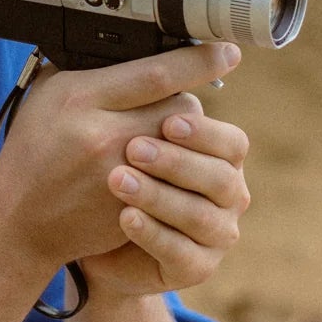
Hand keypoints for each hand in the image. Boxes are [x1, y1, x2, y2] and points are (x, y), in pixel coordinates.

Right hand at [0, 41, 243, 284]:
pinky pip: (175, 181)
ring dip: (184, 138)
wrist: (20, 218)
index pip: (156, 73)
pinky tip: (158, 170)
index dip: (198, 61)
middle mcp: (104, 135)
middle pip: (181, 108)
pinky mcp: (133, 207)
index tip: (227, 51)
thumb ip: (88, 70)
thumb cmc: (34, 150)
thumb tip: (131, 46)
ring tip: (164, 137)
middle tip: (173, 105)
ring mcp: (121, 175)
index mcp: (81, 98)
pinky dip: (174, 172)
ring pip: (185, 145)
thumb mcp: (48, 96)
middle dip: (186, 103)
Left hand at [90, 92, 249, 300]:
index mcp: (221, 157)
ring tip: (117, 180)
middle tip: (134, 148)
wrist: (91, 233)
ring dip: (159, 196)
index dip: (204, 132)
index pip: (230, 142)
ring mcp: (216, 235)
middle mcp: (229, 196)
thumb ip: (142, 104)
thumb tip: (138, 54)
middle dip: (177, 162)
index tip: (168, 121)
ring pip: (201, 216)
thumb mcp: (125, 133)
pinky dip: (153, 234)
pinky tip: (125, 217)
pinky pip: (181, 253)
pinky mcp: (196, 268)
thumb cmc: (111, 172)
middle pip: (220, 178)